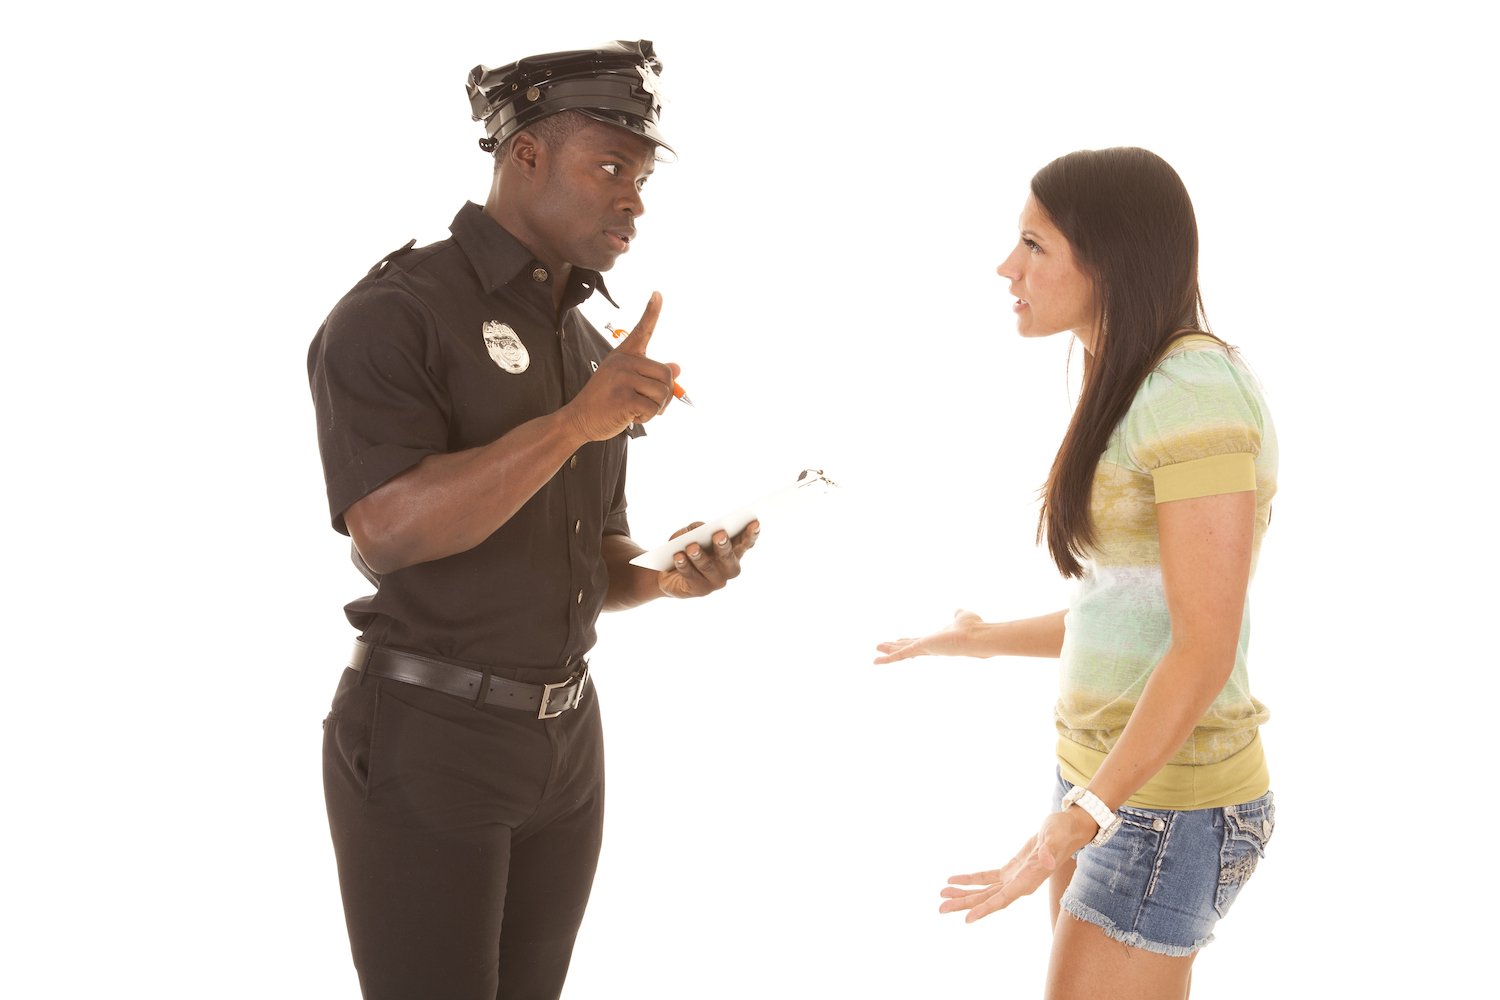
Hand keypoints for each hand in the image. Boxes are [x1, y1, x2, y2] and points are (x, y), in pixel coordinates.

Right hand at [565, 292, 679, 441]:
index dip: (652, 312)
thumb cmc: (605, 403)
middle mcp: (623, 362)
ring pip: (662, 392)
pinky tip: (631, 417)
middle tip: (648, 405)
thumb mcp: (627, 384)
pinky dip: (647, 418)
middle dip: (664, 396)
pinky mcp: (623, 397)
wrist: (579, 419)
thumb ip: (651, 375)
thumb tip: (677, 368)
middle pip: (666, 374)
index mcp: (624, 356)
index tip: (658, 294)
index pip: (641, 331)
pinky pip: (653, 408)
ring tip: (636, 410)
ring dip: (655, 409)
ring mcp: (622, 378)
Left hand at [657, 520, 758, 598]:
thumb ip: (695, 528)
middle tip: (719, 534)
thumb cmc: (683, 548)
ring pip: (709, 568)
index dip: (751, 534)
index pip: (744, 543)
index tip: (755, 523)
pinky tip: (678, 557)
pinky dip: (684, 565)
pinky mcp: (699, 590)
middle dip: (724, 546)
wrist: (667, 572)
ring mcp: (715, 581)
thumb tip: (700, 529)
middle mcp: (727, 568)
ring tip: (692, 547)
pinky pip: (692, 577)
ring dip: (700, 556)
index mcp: (731, 551)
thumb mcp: (688, 533)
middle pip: (729, 558)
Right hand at [873, 609, 983, 662]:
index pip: (919, 641)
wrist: (976, 637)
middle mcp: (930, 646)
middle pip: (907, 647)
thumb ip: (958, 615)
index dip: (908, 641)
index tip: (899, 640)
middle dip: (894, 647)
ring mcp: (925, 649)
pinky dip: (888, 658)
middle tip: (881, 646)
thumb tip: (958, 611)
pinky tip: (875, 661)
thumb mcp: (963, 617)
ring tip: (875, 651)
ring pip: (902, 651)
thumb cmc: (973, 628)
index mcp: (937, 640)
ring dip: (889, 651)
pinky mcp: (922, 649)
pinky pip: (901, 654)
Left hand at [938, 808, 1097, 922]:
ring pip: (985, 891)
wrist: (1068, 829)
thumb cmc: (1062, 832)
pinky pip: (986, 878)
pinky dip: (970, 880)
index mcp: (1028, 881)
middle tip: (941, 908)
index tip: (967, 919)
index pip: (1003, 899)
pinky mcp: (1010, 871)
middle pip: (989, 899)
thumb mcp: (1055, 837)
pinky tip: (953, 880)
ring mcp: (1014, 879)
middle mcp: (1019, 885)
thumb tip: (1046, 861)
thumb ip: (1049, 850)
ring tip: (942, 895)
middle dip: (965, 904)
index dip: (985, 908)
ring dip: (964, 894)